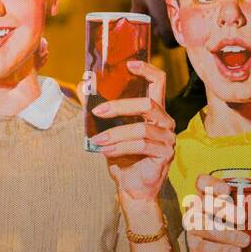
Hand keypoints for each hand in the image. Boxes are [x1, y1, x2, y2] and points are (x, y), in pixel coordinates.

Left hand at [88, 60, 175, 203]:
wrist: (131, 188)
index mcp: (154, 111)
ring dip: (115, 134)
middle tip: (97, 110)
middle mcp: (165, 121)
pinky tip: (105, 151)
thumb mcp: (107, 129)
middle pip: (147, 103)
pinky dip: (120, 147)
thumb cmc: (122, 157)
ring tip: (98, 141)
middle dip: (120, 105)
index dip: (147, 70)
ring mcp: (168, 138)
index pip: (159, 82)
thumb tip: (82, 84)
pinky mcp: (165, 154)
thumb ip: (99, 108)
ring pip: (141, 128)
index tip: (130, 63)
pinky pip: (142, 145)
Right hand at [184, 174, 249, 251]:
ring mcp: (192, 225)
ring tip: (244, 241)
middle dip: (223, 209)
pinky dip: (219, 249)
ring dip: (225, 234)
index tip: (227, 191)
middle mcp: (196, 207)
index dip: (213, 184)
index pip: (203, 182)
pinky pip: (202, 245)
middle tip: (242, 217)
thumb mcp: (247, 213)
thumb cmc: (232, 224)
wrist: (217, 250)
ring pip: (204, 225)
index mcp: (208, 194)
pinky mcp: (192, 243)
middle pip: (204, 203)